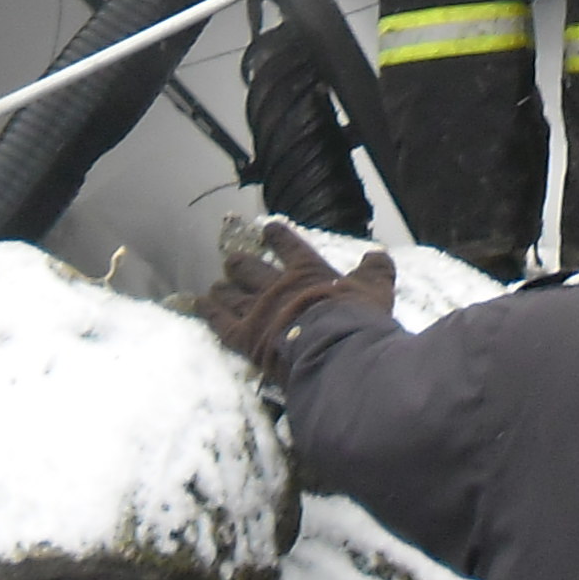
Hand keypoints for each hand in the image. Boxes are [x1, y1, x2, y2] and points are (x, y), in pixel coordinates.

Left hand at [204, 223, 396, 378]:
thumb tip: (378, 255)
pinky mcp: (245, 337)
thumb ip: (375, 270)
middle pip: (252, 269)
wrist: (332, 350)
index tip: (268, 228)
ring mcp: (258, 311)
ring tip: (216, 285)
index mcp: (307, 271)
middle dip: (242, 264)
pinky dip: (209, 313)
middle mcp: (277, 286)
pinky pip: (220, 323)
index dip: (277, 236)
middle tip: (233, 260)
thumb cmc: (356, 320)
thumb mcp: (376, 290)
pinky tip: (200, 305)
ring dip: (224, 289)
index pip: (289, 246)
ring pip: (233, 294)